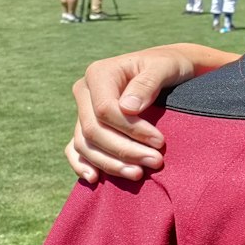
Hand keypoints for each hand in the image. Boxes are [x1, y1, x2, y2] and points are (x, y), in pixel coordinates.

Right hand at [65, 44, 233, 182]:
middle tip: (156, 162)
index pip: (105, 109)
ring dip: (110, 164)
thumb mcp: (164, 68)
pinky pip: (76, 149)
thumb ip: (147, 83)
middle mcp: (84, 92)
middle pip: (93, 130)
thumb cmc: (168, 66)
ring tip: (139, 174)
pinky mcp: (86, 128)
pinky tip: (95, 178)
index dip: (131, 129)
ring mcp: (82, 111)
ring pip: (85, 144)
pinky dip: (82, 165)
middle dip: (124, 151)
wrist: (167, 71)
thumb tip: (127, 108)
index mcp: (99, 73)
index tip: (160, 141)